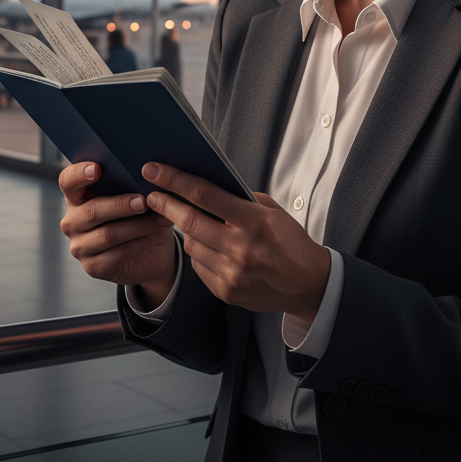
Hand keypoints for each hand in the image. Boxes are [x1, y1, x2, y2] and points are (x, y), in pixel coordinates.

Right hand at [59, 162, 177, 303]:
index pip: (68, 181)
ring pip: (107, 234)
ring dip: (138, 226)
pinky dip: (140, 243)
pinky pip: (117, 254)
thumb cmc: (139, 214)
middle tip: (144, 201)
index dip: (79, 173)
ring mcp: (79, 246)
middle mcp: (72, 221)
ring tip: (161, 218)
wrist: (151, 251)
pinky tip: (155, 235)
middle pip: (91, 210)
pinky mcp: (92, 267)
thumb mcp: (134, 195)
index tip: (98, 168)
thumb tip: (148, 170)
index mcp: (76, 196)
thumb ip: (131, 183)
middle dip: (120, 205)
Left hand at [143, 162, 330, 325]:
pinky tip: (208, 245)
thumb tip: (202, 186)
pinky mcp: (226, 291)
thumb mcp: (272, 211)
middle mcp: (242, 248)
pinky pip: (199, 265)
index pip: (205, 195)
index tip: (154, 170)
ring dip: (184, 230)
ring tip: (187, 220)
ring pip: (191, 244)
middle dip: (165, 204)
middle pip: (189, 221)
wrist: (309, 284)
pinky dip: (199, 251)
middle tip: (151, 194)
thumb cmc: (290, 241)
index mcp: (255, 221)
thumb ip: (239, 199)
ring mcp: (233, 273)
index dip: (175, 181)